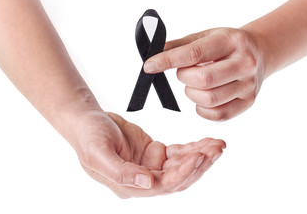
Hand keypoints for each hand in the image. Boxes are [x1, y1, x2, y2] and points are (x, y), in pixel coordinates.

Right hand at [71, 110, 224, 197]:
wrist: (87, 120)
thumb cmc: (88, 136)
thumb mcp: (97, 154)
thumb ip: (121, 172)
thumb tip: (148, 184)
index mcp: (129, 186)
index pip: (162, 185)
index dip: (182, 173)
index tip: (198, 157)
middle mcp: (143, 180)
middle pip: (178, 178)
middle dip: (199, 165)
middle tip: (216, 149)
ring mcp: (150, 166)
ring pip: (182, 166)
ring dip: (201, 156)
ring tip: (218, 144)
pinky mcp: (155, 153)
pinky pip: (179, 153)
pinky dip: (194, 147)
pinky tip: (207, 141)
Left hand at [144, 28, 263, 120]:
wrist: (259, 52)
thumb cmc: (226, 44)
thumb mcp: (205, 36)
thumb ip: (180, 46)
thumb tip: (154, 53)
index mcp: (231, 41)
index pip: (194, 53)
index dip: (168, 61)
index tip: (149, 65)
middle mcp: (244, 63)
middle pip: (203, 80)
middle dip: (184, 78)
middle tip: (184, 72)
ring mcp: (248, 85)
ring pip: (209, 99)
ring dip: (192, 93)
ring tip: (195, 84)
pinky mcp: (248, 102)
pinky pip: (218, 115)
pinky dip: (202, 109)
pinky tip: (202, 97)